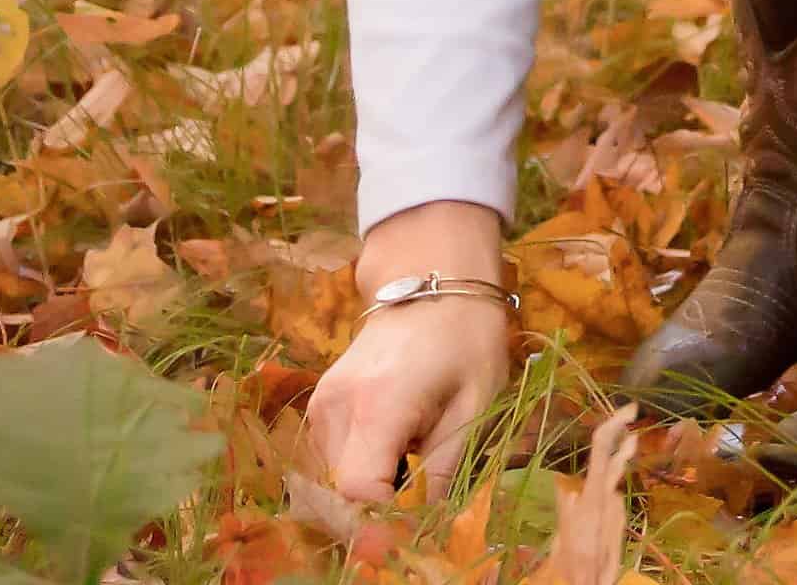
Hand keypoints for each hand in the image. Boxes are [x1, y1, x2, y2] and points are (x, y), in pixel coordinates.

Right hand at [308, 201, 512, 502]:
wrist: (435, 274)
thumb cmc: (467, 334)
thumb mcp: (474, 403)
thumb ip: (443, 469)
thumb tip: (422, 522)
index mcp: (378, 405)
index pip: (357, 492)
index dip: (382, 519)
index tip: (412, 523)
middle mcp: (337, 406)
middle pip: (340, 492)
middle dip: (376, 509)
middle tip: (419, 498)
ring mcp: (322, 404)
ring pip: (332, 479)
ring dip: (367, 487)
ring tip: (411, 461)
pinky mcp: (321, 403)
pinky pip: (332, 457)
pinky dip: (358, 466)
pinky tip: (394, 446)